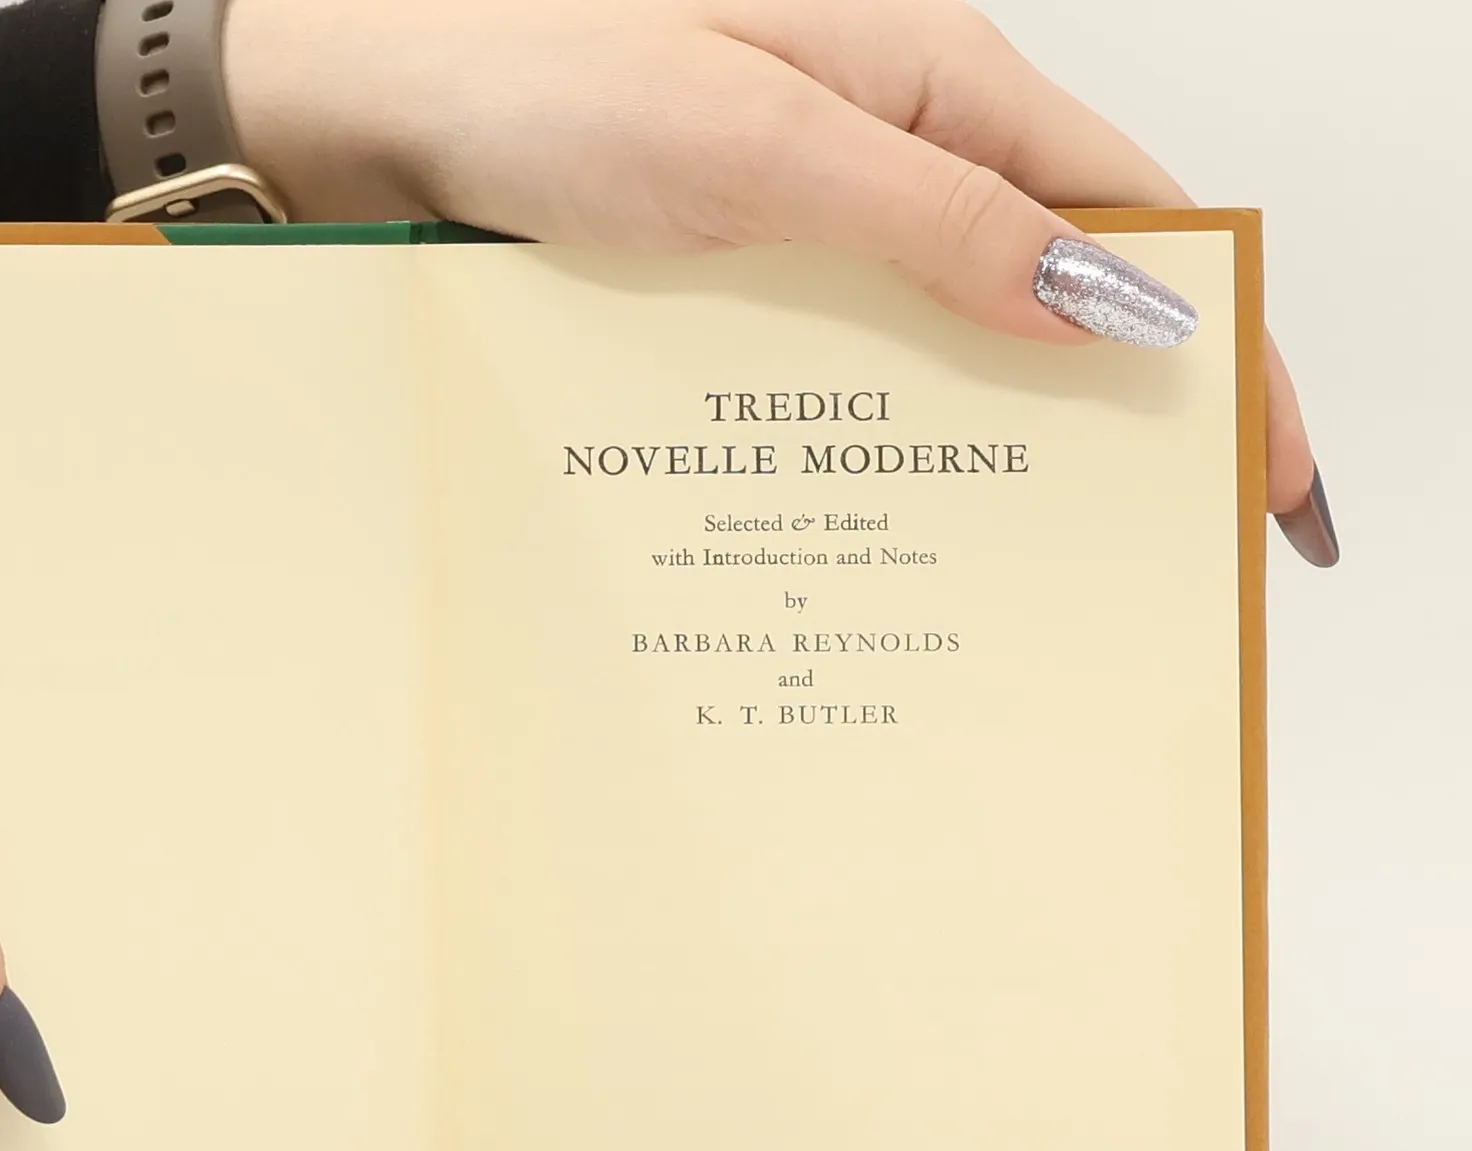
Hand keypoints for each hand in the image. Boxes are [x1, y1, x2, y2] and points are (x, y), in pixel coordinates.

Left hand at [228, 0, 1337, 564]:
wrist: (385, 101)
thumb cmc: (545, 81)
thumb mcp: (753, 147)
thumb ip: (928, 217)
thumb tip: (1101, 298)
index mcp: (933, 83)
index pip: (1136, 218)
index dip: (1224, 345)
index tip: (1270, 477)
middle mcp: (895, 148)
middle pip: (1068, 282)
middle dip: (1141, 412)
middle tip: (1176, 552)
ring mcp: (821, 215)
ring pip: (966, 331)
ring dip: (1020, 434)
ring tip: (1061, 563)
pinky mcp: (751, 270)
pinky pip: (862, 353)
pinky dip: (902, 428)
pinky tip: (909, 504)